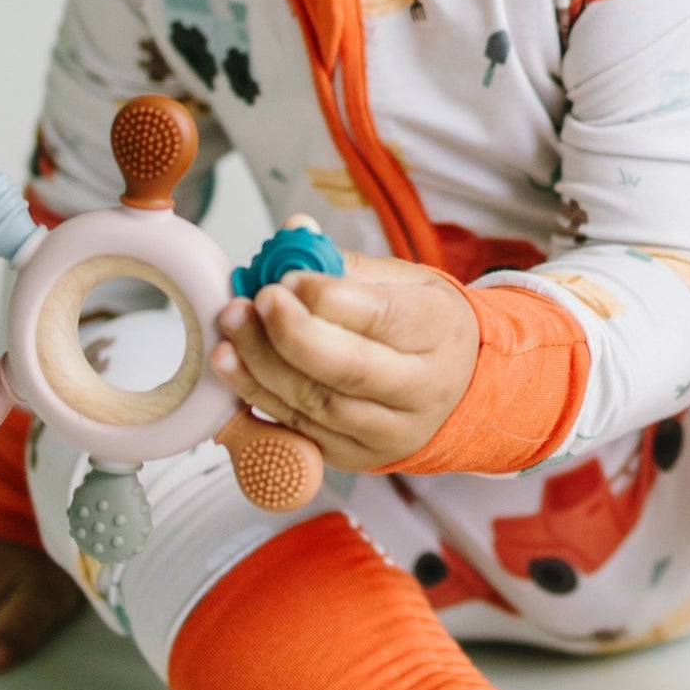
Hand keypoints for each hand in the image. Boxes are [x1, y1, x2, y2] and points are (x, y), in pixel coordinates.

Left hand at [210, 252, 479, 475]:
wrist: (459, 389)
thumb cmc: (426, 328)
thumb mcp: (404, 282)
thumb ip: (345, 263)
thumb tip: (295, 233)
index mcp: (437, 332)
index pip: (380, 317)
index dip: (323, 296)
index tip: (285, 277)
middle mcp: (420, 389)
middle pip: (348, 368)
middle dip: (288, 333)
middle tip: (251, 301)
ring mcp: (388, 431)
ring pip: (316, 404)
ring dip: (261, 364)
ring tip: (231, 326)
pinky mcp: (355, 455)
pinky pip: (298, 430)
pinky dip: (257, 396)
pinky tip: (232, 364)